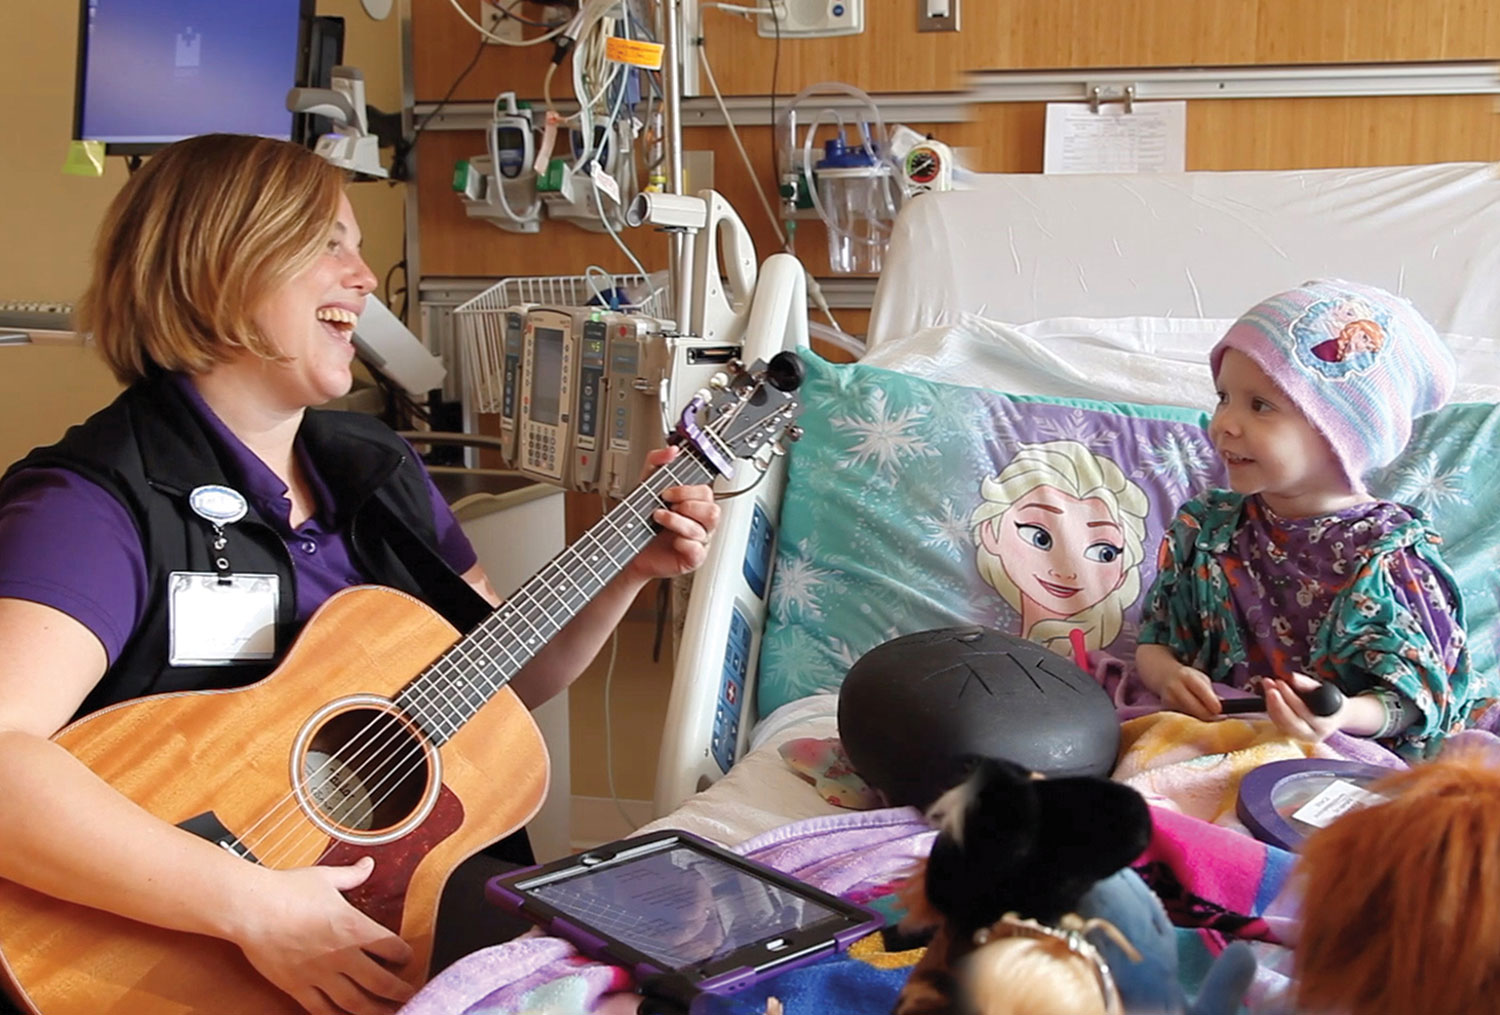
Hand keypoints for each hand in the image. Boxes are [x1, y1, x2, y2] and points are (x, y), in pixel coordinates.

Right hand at [231, 857, 413, 1014]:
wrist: (252, 908)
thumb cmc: (288, 889)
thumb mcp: (326, 877)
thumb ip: (352, 875)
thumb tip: (368, 863)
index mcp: (355, 927)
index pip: (392, 947)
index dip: (405, 955)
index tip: (408, 958)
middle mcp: (342, 955)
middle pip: (381, 982)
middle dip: (399, 991)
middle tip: (410, 994)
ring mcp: (319, 974)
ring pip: (355, 1002)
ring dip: (375, 1011)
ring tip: (389, 1013)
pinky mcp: (297, 987)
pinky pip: (322, 1010)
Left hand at [626, 446, 720, 582]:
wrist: (627, 547)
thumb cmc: (641, 521)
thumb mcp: (645, 485)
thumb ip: (656, 462)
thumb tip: (672, 450)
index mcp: (694, 504)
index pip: (706, 492)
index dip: (688, 490)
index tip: (668, 491)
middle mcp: (699, 522)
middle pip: (713, 510)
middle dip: (686, 504)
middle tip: (666, 505)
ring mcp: (699, 541)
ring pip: (705, 528)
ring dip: (679, 521)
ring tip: (660, 518)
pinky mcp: (693, 558)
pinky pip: (698, 550)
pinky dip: (682, 542)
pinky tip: (671, 540)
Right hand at [1135, 643, 1219, 719]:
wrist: (1163, 676)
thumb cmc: (1187, 678)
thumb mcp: (1200, 679)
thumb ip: (1210, 692)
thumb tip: (1223, 706)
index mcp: (1187, 677)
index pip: (1201, 690)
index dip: (1211, 702)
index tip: (1220, 711)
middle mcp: (1175, 688)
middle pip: (1194, 708)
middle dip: (1209, 715)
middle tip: (1219, 719)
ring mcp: (1168, 700)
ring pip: (1190, 716)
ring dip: (1201, 720)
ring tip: (1209, 718)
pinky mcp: (1166, 710)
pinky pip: (1183, 719)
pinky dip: (1192, 721)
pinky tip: (1197, 718)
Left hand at [1264, 672, 1343, 743]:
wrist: (1336, 716)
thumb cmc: (1331, 701)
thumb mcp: (1324, 690)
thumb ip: (1307, 684)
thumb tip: (1291, 677)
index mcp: (1324, 725)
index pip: (1303, 711)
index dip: (1290, 696)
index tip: (1280, 682)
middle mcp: (1312, 735)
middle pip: (1290, 722)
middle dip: (1277, 703)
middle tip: (1270, 687)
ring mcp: (1300, 738)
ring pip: (1281, 722)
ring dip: (1271, 704)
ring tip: (1268, 686)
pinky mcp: (1291, 736)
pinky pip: (1277, 723)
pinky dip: (1272, 708)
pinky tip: (1270, 694)